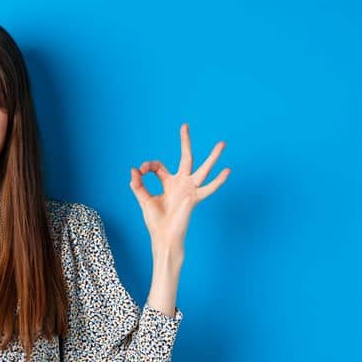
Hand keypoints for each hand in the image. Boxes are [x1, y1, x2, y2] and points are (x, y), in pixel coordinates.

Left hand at [130, 122, 229, 252]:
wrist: (163, 236)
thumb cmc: (155, 220)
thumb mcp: (143, 200)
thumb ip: (138, 185)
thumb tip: (134, 169)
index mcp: (168, 183)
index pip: (159, 166)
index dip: (149, 165)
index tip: (141, 170)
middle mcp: (181, 183)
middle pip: (186, 158)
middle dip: (185, 142)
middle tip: (185, 125)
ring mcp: (190, 189)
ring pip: (203, 169)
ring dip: (213, 157)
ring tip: (222, 143)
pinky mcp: (194, 198)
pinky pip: (209, 188)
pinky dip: (218, 181)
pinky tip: (227, 171)